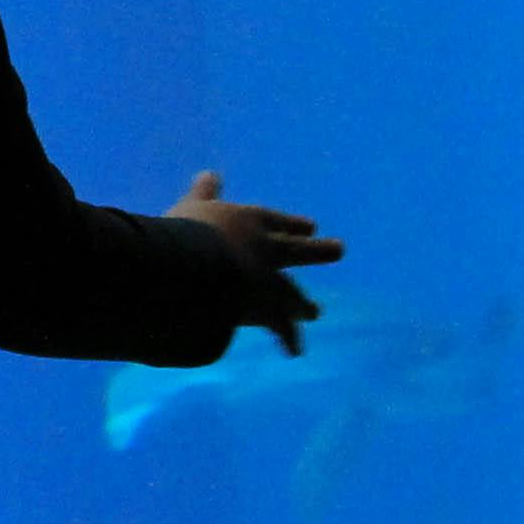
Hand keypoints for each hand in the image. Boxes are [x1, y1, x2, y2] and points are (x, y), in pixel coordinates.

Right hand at [166, 169, 344, 353]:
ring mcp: (268, 281)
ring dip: (303, 303)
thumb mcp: (191, 209)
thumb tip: (209, 173)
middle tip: (339, 250)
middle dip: (319, 249)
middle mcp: (267, 250)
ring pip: (293, 292)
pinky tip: (293, 350)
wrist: (193, 272)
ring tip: (314, 312)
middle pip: (299, 249)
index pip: (277, 221)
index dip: (293, 224)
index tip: (311, 225)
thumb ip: (202, 195)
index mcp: (249, 222)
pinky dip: (286, 336)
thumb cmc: (184, 234)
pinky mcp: (263, 311)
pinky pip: (279, 327)